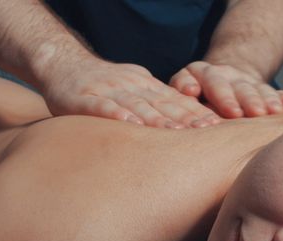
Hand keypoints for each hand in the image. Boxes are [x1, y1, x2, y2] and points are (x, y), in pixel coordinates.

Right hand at [39, 56, 221, 127]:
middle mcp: (132, 87)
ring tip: (175, 130)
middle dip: (186, 117)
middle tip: (207, 131)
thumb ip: (157, 103)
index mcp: (146, 87)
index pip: (177, 101)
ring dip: (156, 119)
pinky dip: (116, 114)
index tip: (219, 127)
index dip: (197, 112)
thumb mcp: (135, 88)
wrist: (63, 65)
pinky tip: (129, 123)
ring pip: (136, 105)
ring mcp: (108, 91)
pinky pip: (101, 107)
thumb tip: (189, 122)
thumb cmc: (104, 85)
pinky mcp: (83, 99)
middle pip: (162, 103)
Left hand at [170, 61, 282, 117]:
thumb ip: (182, 90)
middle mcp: (224, 74)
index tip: (227, 109)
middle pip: (235, 85)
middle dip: (245, 99)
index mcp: (201, 73)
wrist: (216, 81)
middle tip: (253, 113)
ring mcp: (243, 80)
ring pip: (256, 89)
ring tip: (273, 112)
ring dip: (265, 100)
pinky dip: (282, 98)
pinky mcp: (260, 88)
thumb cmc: (191, 96)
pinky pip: (273, 92)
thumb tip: (189, 92)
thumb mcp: (181, 88)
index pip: (209, 80)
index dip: (219, 93)